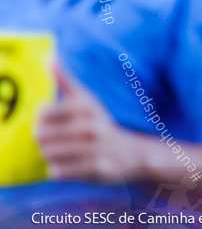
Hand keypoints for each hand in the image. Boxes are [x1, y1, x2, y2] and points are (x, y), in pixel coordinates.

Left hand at [36, 67, 140, 182]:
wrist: (133, 153)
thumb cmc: (101, 124)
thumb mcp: (87, 100)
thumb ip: (65, 80)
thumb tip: (48, 57)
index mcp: (87, 106)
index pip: (44, 112)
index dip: (42, 119)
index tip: (52, 121)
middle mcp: (92, 126)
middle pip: (41, 135)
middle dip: (43, 140)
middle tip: (56, 140)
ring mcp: (96, 148)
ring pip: (49, 153)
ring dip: (50, 155)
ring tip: (62, 153)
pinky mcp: (97, 168)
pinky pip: (59, 171)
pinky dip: (58, 170)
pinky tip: (69, 165)